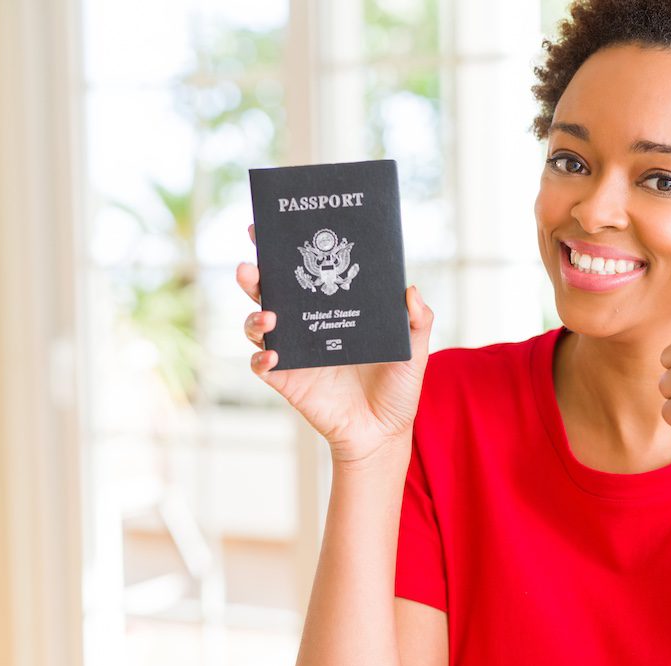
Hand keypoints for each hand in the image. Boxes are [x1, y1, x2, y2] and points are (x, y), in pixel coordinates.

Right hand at [239, 223, 434, 463]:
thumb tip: (410, 288)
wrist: (384, 432)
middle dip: (256, 274)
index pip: (305, 273)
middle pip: (272, 292)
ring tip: (269, 314)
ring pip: (258, 324)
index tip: (271, 228)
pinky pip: (261, 364)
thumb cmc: (397, 388)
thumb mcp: (414, 351)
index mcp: (333, 309)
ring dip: (255, 314)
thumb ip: (418, 321)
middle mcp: (308, 326)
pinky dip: (260, 357)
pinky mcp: (287, 380)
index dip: (285, 250)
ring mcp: (295, 352)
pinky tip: (273, 353)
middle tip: (252, 263)